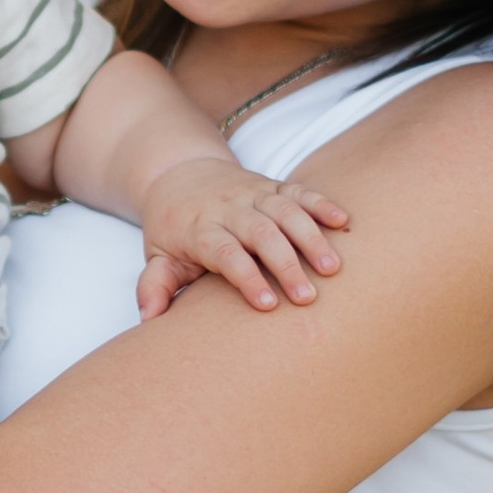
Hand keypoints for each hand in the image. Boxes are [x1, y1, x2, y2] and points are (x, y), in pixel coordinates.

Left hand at [134, 156, 349, 318]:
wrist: (180, 173)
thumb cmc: (173, 228)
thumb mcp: (157, 255)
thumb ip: (154, 286)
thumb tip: (148, 319)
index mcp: (200, 229)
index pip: (224, 252)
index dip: (246, 276)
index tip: (267, 304)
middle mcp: (228, 208)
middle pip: (260, 233)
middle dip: (285, 264)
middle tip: (307, 297)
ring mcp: (253, 194)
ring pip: (285, 211)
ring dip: (311, 238)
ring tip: (333, 268)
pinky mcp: (272, 185)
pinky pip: (300, 191)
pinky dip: (322, 203)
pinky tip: (344, 222)